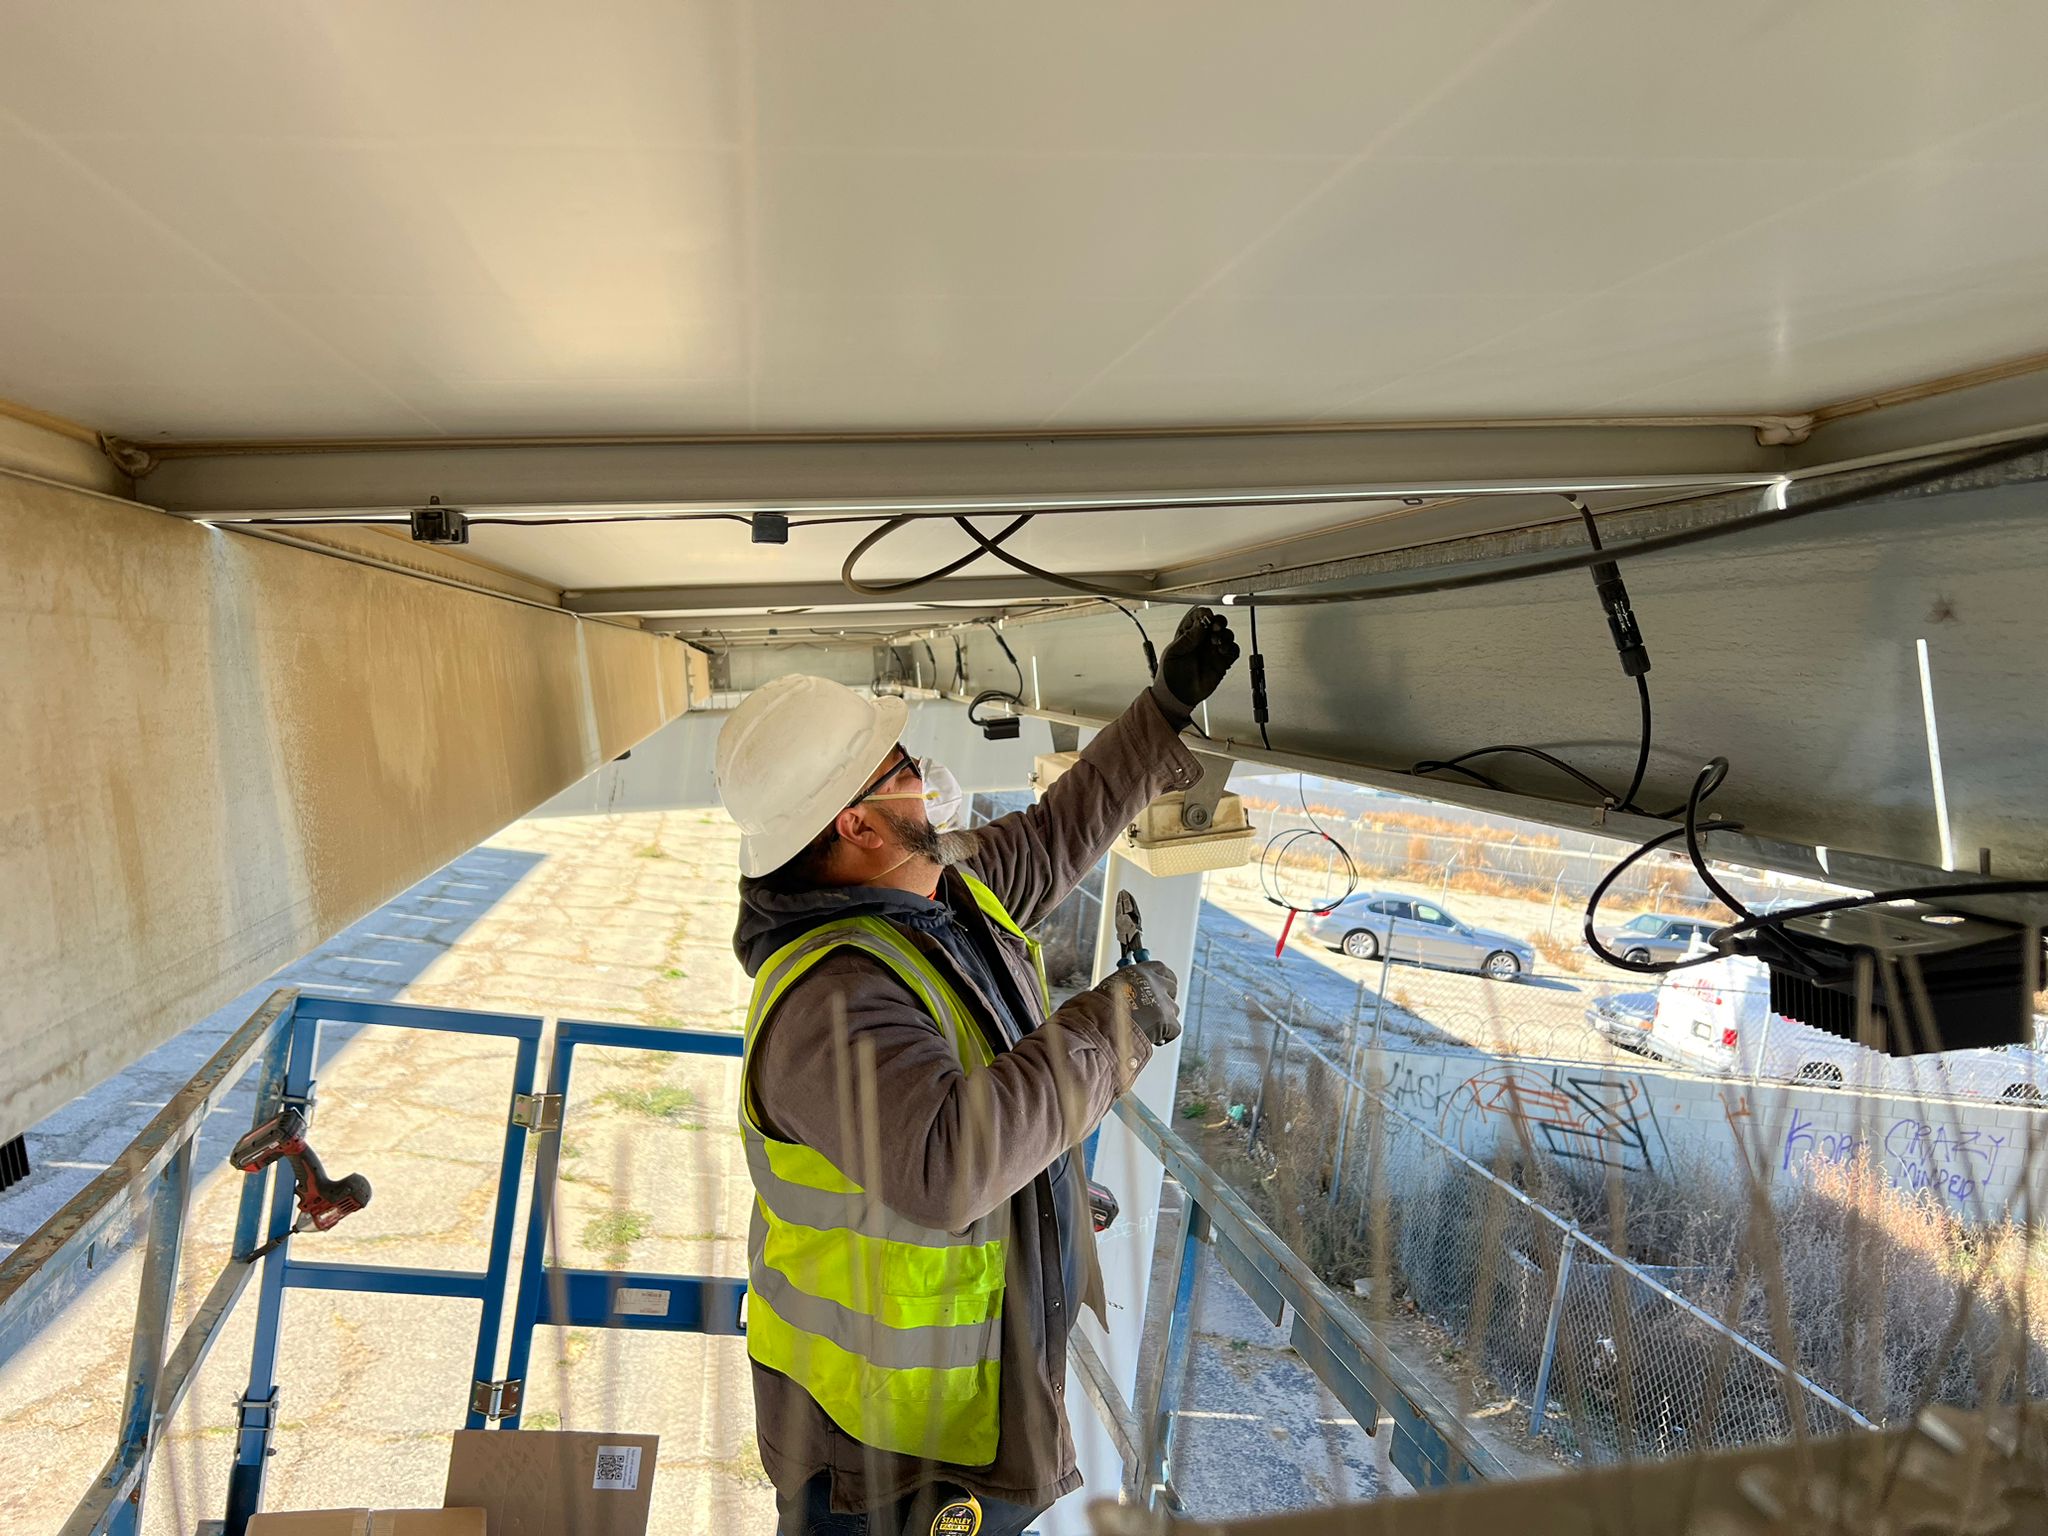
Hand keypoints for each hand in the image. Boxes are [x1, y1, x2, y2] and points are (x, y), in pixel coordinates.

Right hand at [1093, 960, 1181, 1047]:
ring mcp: (1162, 1001)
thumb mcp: (1112, 987)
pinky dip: (1167, 1035)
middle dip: (1167, 998)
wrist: (1101, 1026)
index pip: (1161, 969)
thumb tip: (1136, 990)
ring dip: (1165, 1018)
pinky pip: (1175, 1028)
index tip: (1162, 985)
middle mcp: (1153, 983)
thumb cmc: (1100, 1010)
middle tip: (1158, 1009)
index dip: (1163, 979)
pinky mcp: (1167, 1020)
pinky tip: (1154, 1038)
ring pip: (1173, 1009)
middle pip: (1172, 987)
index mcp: (1140, 972)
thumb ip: (1129, 985)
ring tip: (1149, 1027)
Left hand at [1152, 607, 1240, 722]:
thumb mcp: (1174, 653)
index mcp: (1188, 634)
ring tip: (1216, 642)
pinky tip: (1223, 651)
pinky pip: (1233, 651)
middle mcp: (1202, 640)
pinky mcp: (1222, 662)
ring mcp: (1212, 650)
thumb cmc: (1171, 675)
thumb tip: (1201, 624)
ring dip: (1225, 635)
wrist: (1177, 696)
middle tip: (1216, 627)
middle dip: (1218, 621)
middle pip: (1216, 623)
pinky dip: (1231, 648)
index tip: (1207, 616)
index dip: (1204, 614)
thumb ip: (1188, 638)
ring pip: (1226, 635)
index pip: (1198, 616)